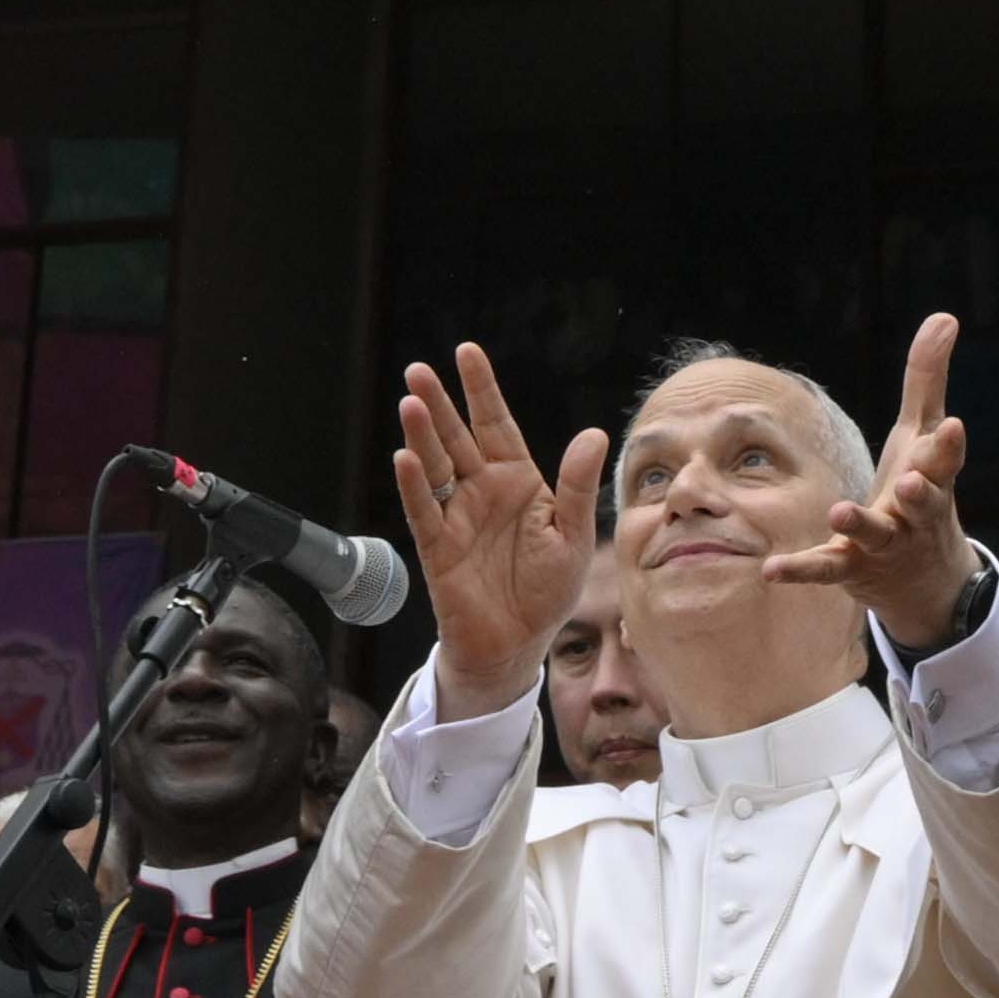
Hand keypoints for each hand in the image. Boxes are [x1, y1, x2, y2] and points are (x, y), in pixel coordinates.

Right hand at [391, 345, 604, 708]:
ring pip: (436, 467)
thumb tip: (594, 433)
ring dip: (422, 436)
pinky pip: (424, 511)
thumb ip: (577, 486)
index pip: (496, 424)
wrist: (518, 646)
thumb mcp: (573, 536)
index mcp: (518, 481)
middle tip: (418, 370)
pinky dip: (414, 485)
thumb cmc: (548, 591)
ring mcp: (457, 517)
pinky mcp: (439, 549)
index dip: (481, 390)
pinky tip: (404, 458)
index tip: (466, 352)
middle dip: (439, 403)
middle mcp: (483, 491)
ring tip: (410, 403)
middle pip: (457, 437)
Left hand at [766, 312, 978, 652]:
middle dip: (920, 493)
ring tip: (839, 512)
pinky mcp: (851, 567)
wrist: (926, 581)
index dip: (948, 445)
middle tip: (911, 482)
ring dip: (859, 523)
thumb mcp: (922, 436)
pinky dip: (802, 569)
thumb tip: (945, 315)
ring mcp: (884, 543)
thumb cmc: (921, 490)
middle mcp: (914, 513)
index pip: (945, 461)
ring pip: (874, 535)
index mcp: (933, 478)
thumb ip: (927, 378)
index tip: (952, 425)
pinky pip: (826, 568)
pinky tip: (772, 569)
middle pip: (922, 503)